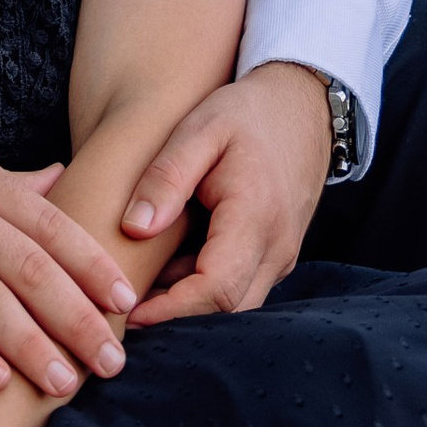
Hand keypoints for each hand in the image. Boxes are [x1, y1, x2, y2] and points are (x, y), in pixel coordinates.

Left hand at [120, 61, 332, 325]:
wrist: (302, 106)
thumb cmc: (246, 115)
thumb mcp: (200, 128)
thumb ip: (167, 176)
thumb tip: (134, 228)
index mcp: (256, 216)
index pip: (216, 289)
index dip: (171, 310)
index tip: (129, 312)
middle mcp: (277, 248)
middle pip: (227, 311)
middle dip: (176, 319)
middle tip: (125, 310)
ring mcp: (281, 256)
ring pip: (235, 305)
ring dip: (190, 306)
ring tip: (140, 287)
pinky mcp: (276, 256)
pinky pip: (241, 288)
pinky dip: (204, 289)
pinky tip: (169, 269)